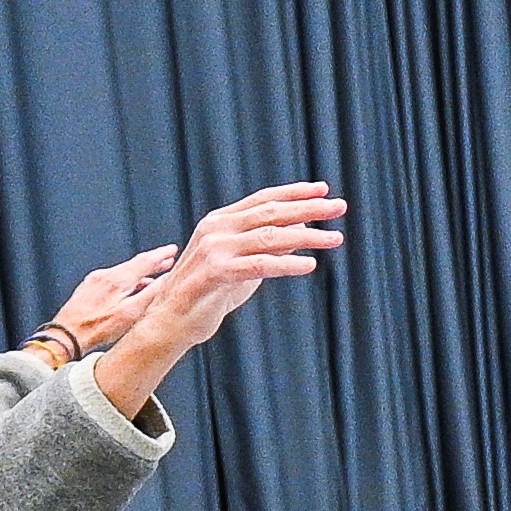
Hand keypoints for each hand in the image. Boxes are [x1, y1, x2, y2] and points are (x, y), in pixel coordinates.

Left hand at [45, 244, 175, 357]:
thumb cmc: (97, 328)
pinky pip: (112, 279)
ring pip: (123, 272)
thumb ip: (150, 295)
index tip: (172, 250)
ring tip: (152, 277)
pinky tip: (129, 290)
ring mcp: (95, 281)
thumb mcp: (130, 313)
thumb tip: (166, 282)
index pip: (145, 261)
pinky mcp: (88, 288)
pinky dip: (125, 281)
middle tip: (166, 260)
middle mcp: (106, 275)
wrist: (66, 334)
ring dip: (139, 273)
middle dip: (152, 262)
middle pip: (134, 264)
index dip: (161, 255)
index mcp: (118, 279)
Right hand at [127, 183, 346, 358]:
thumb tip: (304, 230)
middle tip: (338, 207)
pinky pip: (258, 265)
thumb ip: (269, 246)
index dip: (294, 193)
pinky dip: (286, 263)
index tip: (323, 190)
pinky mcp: (215, 273)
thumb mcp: (245, 265)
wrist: (172, 320)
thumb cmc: (210, 293)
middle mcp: (217, 229)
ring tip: (335, 238)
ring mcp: (214, 249)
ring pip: (269, 236)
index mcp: (221, 221)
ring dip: (307, 236)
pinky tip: (309, 264)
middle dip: (308, 208)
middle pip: (270, 212)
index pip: (264, 199)